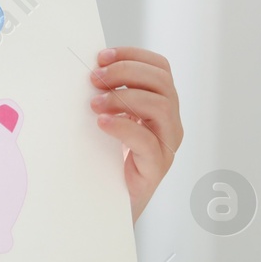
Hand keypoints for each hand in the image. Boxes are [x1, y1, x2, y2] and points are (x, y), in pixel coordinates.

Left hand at [89, 46, 181, 222]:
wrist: (110, 205)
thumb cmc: (109, 160)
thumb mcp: (111, 120)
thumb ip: (109, 96)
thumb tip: (90, 71)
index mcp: (162, 106)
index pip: (160, 68)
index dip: (133, 56)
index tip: (102, 56)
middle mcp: (170, 123)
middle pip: (162, 82)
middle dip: (126, 72)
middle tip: (95, 77)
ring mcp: (167, 145)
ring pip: (161, 106)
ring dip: (124, 97)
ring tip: (95, 104)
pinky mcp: (156, 168)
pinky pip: (147, 140)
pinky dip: (123, 126)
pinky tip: (102, 123)